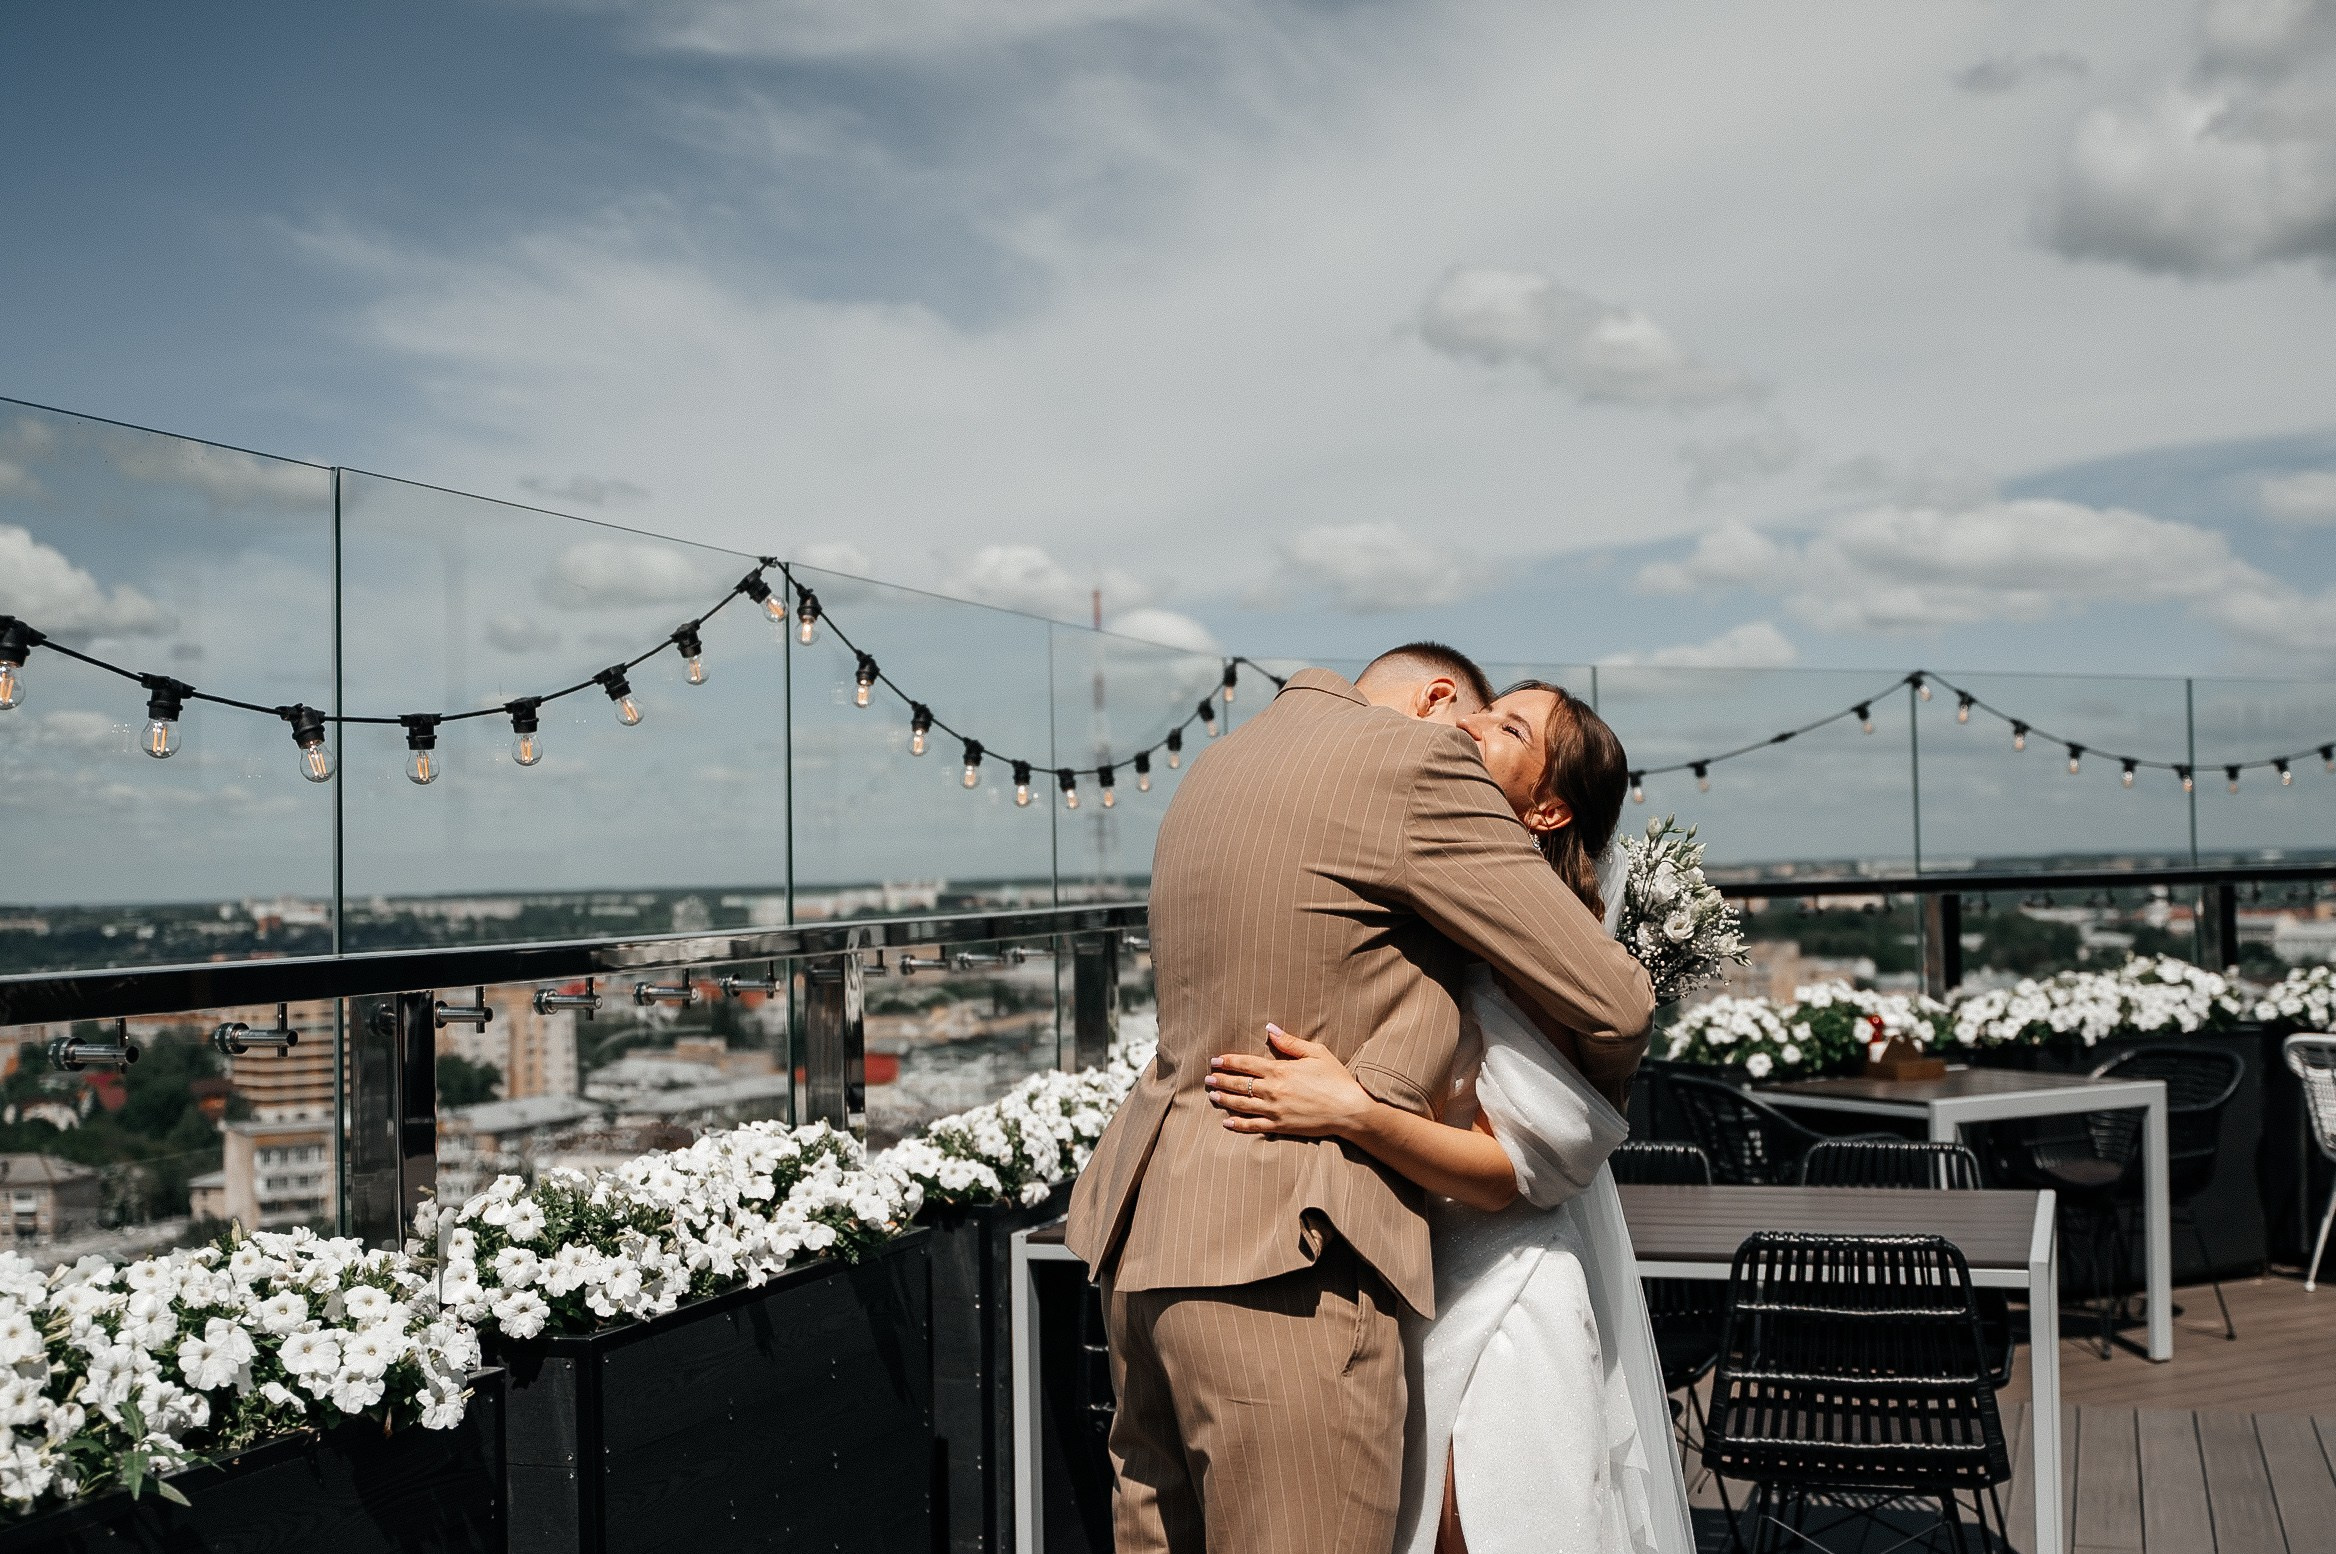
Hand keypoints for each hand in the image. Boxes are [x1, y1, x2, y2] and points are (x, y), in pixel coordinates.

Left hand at [1205, 1025, 1375, 1138]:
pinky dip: (1238, 1125)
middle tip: (1208, 1079)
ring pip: (1241, 1105)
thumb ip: (1290, 1042)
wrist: (1349, 1110)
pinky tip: (1227, 1123)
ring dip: (1224, 1099)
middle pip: (1238, 1084)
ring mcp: (1274, 1110)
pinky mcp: (1280, 1126)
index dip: (1228, 1062)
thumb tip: (1269, 1030)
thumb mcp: (1316, 1053)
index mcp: (1279, 1070)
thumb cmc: (1335, 1079)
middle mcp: (1272, 1090)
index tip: (1216, 1061)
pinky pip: (1253, 1126)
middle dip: (1221, 1080)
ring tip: (1212, 1096)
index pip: (1246, 1064)